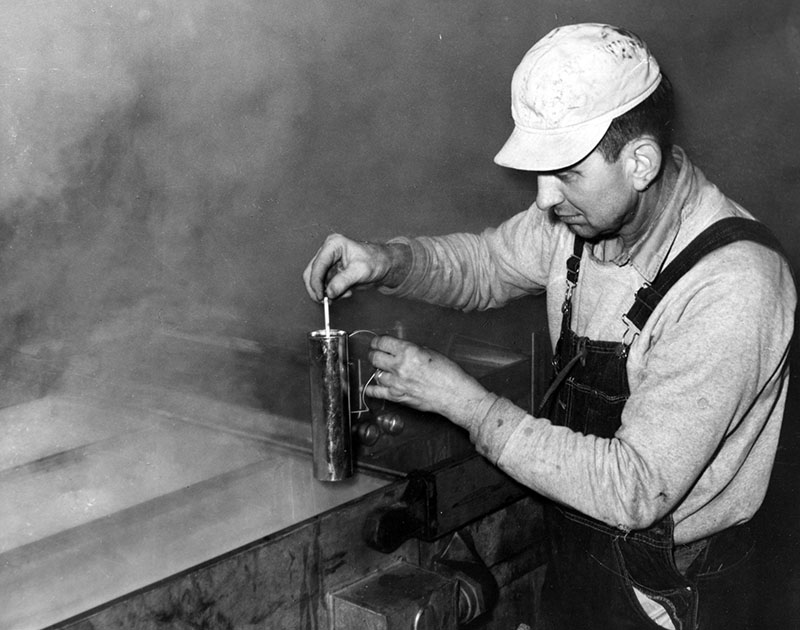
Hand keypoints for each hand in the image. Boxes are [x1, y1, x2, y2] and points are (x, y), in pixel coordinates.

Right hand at [303, 233, 397, 300]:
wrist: (384, 265)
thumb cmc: (376, 261)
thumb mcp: (360, 271)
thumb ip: (343, 281)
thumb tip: (329, 292)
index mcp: (334, 245)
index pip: (318, 264)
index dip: (316, 282)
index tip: (321, 296)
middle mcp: (328, 252)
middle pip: (312, 273)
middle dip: (319, 288)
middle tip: (327, 301)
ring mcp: (328, 262)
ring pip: (316, 281)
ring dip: (327, 292)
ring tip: (344, 294)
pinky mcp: (331, 272)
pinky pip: (324, 286)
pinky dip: (332, 292)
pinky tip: (345, 292)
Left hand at [365, 335, 489, 423]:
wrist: (455, 395)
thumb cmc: (448, 374)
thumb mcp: (431, 353)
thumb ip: (413, 350)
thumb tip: (401, 350)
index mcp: (409, 351)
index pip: (383, 342)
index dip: (377, 341)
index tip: (376, 343)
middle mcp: (400, 366)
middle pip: (375, 357)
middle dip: (374, 354)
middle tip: (375, 354)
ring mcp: (397, 383)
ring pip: (376, 374)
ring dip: (378, 371)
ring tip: (381, 370)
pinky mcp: (398, 397)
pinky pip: (377, 392)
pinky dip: (371, 389)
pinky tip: (370, 387)